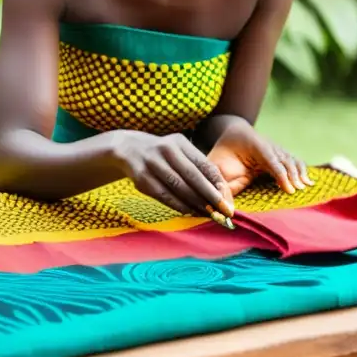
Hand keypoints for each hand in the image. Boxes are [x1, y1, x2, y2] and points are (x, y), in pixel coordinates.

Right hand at [111, 130, 233, 217]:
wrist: (127, 149)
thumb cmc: (163, 154)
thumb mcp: (178, 151)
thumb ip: (196, 166)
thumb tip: (220, 190)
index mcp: (180, 142)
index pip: (204, 164)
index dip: (218, 183)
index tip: (228, 199)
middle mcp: (167, 151)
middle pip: (193, 176)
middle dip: (210, 195)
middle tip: (223, 211)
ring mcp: (153, 164)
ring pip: (179, 187)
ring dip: (195, 203)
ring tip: (209, 214)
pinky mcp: (142, 178)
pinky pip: (163, 195)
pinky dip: (178, 205)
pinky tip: (189, 211)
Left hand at [207, 124, 311, 195]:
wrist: (232, 134)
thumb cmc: (222, 153)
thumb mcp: (215, 165)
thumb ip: (219, 184)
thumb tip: (226, 208)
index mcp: (253, 145)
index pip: (271, 159)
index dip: (281, 174)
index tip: (288, 188)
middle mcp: (268, 145)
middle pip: (284, 160)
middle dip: (292, 176)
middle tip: (296, 190)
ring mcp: (276, 149)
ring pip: (291, 160)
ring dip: (299, 173)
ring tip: (304, 186)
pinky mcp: (280, 154)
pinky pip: (293, 161)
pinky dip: (302, 170)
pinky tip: (308, 181)